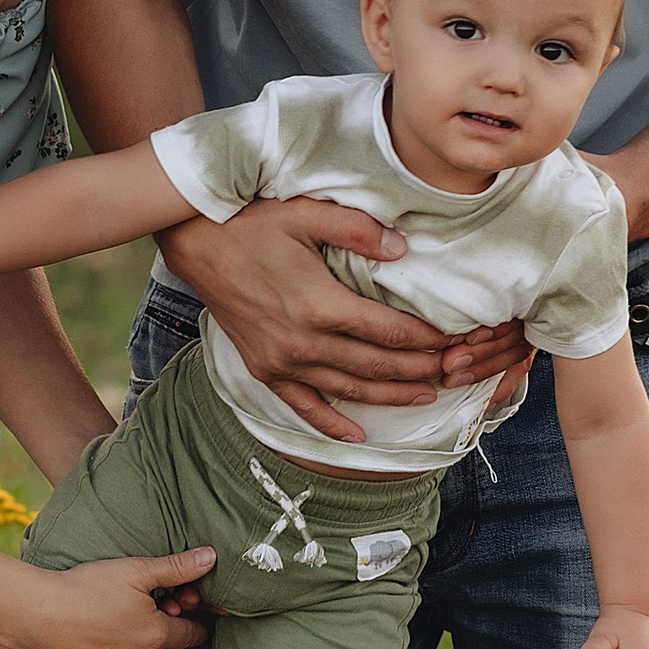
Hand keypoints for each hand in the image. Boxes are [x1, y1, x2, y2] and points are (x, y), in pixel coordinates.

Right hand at [7, 552, 215, 648]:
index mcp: (155, 636)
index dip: (190, 624)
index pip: (189, 634)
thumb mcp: (135, 570)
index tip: (188, 620)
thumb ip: (176, 567)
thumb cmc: (85, 587)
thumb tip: (212, 557)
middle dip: (146, 635)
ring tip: (97, 631)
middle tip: (123, 613)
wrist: (34, 612)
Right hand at [161, 197, 529, 444]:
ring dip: (389, 396)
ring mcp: (281, 362)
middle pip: (376, 366)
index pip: (389, 332)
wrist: (195, 243)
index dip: (426, 338)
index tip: (454, 337)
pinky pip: (302, 405)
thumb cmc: (251, 222)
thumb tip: (402, 250)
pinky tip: (355, 436)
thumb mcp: (306, 212)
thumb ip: (358, 230)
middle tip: (454, 369)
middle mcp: (303, 342)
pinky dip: (330, 423)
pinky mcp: (264, 369)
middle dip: (419, 369)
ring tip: (426, 396)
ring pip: (348, 390)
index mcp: (320, 305)